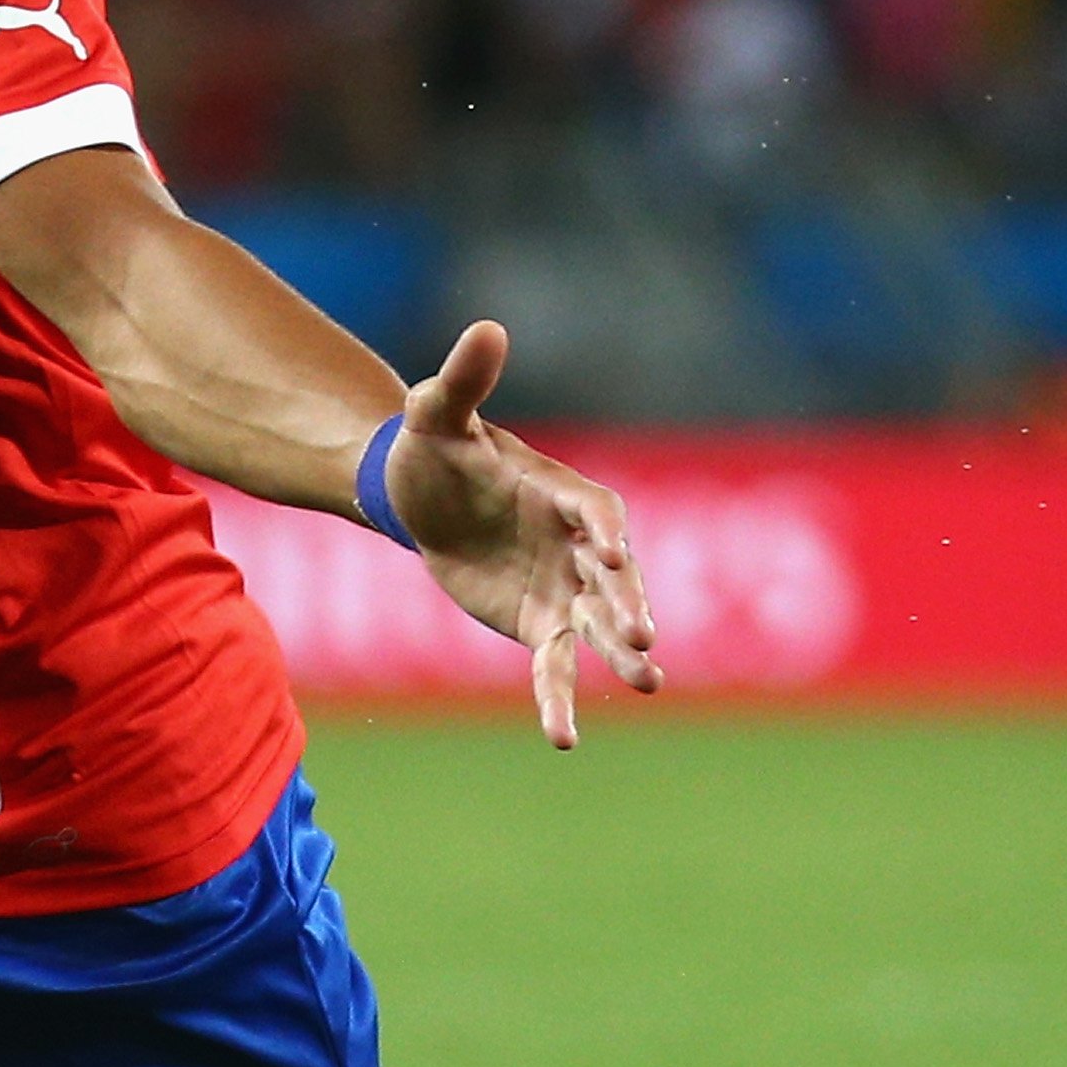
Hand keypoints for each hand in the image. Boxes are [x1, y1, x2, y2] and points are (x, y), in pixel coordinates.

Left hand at [389, 321, 663, 747]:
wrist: (418, 497)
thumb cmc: (434, 447)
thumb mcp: (437, 413)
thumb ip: (463, 380)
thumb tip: (487, 327)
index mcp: (561, 492)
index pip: (594, 511)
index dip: (602, 531)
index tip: (612, 552)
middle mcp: (577, 544)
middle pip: (612, 577)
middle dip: (626, 602)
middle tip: (642, 634)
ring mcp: (565, 588)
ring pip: (600, 624)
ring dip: (625, 652)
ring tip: (648, 682)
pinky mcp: (540, 624)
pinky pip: (556, 665)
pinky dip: (559, 699)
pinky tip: (562, 739)